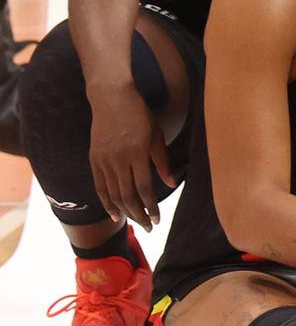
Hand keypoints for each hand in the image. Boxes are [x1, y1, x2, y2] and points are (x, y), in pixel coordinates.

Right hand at [87, 81, 174, 228]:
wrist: (111, 98)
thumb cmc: (140, 114)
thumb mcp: (157, 134)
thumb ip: (162, 161)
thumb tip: (172, 184)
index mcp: (138, 152)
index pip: (144, 188)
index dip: (151, 206)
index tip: (158, 220)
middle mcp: (119, 159)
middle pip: (127, 195)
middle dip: (138, 214)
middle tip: (149, 227)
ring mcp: (104, 160)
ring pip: (113, 194)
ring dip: (124, 212)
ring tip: (135, 223)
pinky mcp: (94, 159)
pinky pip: (100, 186)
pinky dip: (106, 202)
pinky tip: (115, 213)